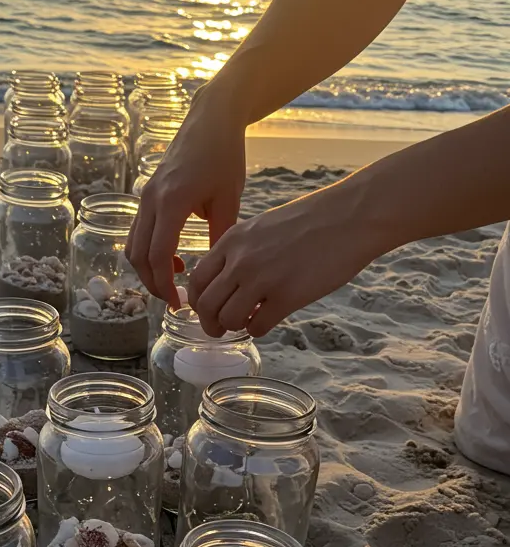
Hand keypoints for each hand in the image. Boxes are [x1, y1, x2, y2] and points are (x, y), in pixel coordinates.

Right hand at [126, 79, 246, 308]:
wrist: (210, 119)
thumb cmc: (224, 155)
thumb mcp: (228, 199)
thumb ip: (220, 236)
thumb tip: (216, 272)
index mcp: (171, 202)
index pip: (157, 255)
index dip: (164, 285)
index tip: (179, 303)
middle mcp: (150, 200)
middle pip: (138, 255)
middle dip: (152, 283)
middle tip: (175, 300)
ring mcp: (145, 196)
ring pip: (133, 245)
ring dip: (147, 269)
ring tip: (172, 282)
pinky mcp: (147, 194)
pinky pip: (138, 231)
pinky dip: (148, 251)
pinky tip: (171, 257)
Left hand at [188, 179, 379, 336]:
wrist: (349, 216)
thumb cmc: (311, 220)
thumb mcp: (262, 227)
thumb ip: (240, 252)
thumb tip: (226, 282)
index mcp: (232, 241)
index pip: (197, 280)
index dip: (198, 301)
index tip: (207, 309)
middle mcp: (241, 261)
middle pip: (206, 305)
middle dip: (210, 323)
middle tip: (220, 328)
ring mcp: (263, 280)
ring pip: (228, 319)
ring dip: (234, 327)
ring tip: (248, 321)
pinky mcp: (287, 297)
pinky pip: (257, 327)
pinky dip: (258, 330)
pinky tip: (268, 320)